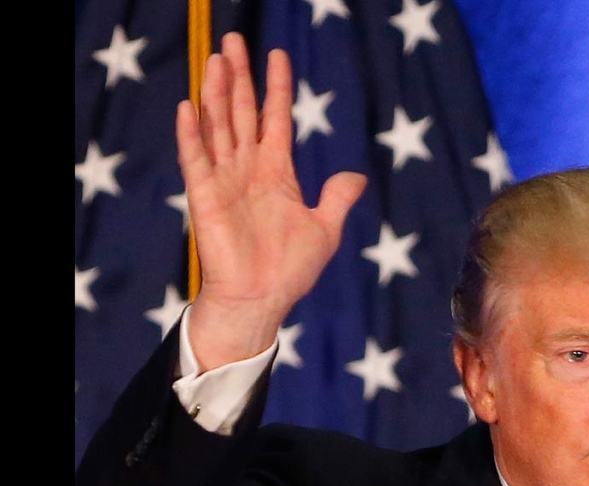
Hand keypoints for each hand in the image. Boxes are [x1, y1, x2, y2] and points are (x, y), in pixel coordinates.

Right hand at [175, 32, 366, 371]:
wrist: (263, 299)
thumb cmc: (290, 269)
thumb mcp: (326, 229)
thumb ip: (337, 198)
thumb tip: (357, 176)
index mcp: (277, 173)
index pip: (275, 119)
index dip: (276, 88)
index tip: (277, 54)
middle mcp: (249, 170)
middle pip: (241, 113)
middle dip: (238, 77)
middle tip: (234, 40)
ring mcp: (225, 181)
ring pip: (219, 127)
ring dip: (215, 93)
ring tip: (216, 60)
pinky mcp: (206, 197)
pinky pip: (197, 159)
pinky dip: (192, 134)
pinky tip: (190, 106)